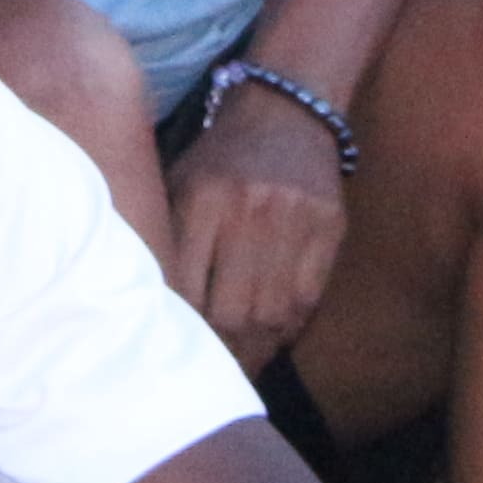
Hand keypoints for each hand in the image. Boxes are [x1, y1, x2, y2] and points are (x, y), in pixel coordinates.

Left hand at [163, 88, 349, 365]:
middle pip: (233, 309)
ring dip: (256, 349)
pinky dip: (289, 327)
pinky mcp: (330, 226)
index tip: (176, 354)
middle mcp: (249, 209)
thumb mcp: (179, 183)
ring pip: (273, 312)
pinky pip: (308, 297)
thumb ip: (167, 240)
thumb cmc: (219, 157)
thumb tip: (152, 312)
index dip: (183, 332)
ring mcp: (295, 219)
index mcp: (201, 198)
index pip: (187, 287)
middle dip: (221, 352)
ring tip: (242, 366)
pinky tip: (273, 339)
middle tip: (212, 372)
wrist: (286, 110)